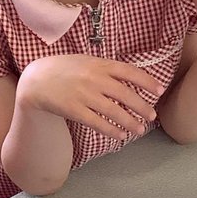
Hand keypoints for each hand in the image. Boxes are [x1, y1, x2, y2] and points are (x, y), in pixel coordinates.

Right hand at [18, 55, 162, 139]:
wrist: (36, 80)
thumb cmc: (65, 70)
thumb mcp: (86, 62)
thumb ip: (107, 69)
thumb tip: (132, 78)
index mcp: (99, 64)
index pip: (130, 72)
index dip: (147, 82)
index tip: (160, 91)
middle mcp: (94, 78)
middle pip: (126, 94)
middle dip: (142, 107)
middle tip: (152, 116)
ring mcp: (84, 95)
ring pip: (114, 111)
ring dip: (130, 122)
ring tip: (139, 130)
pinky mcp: (74, 110)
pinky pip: (97, 122)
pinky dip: (111, 130)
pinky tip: (120, 135)